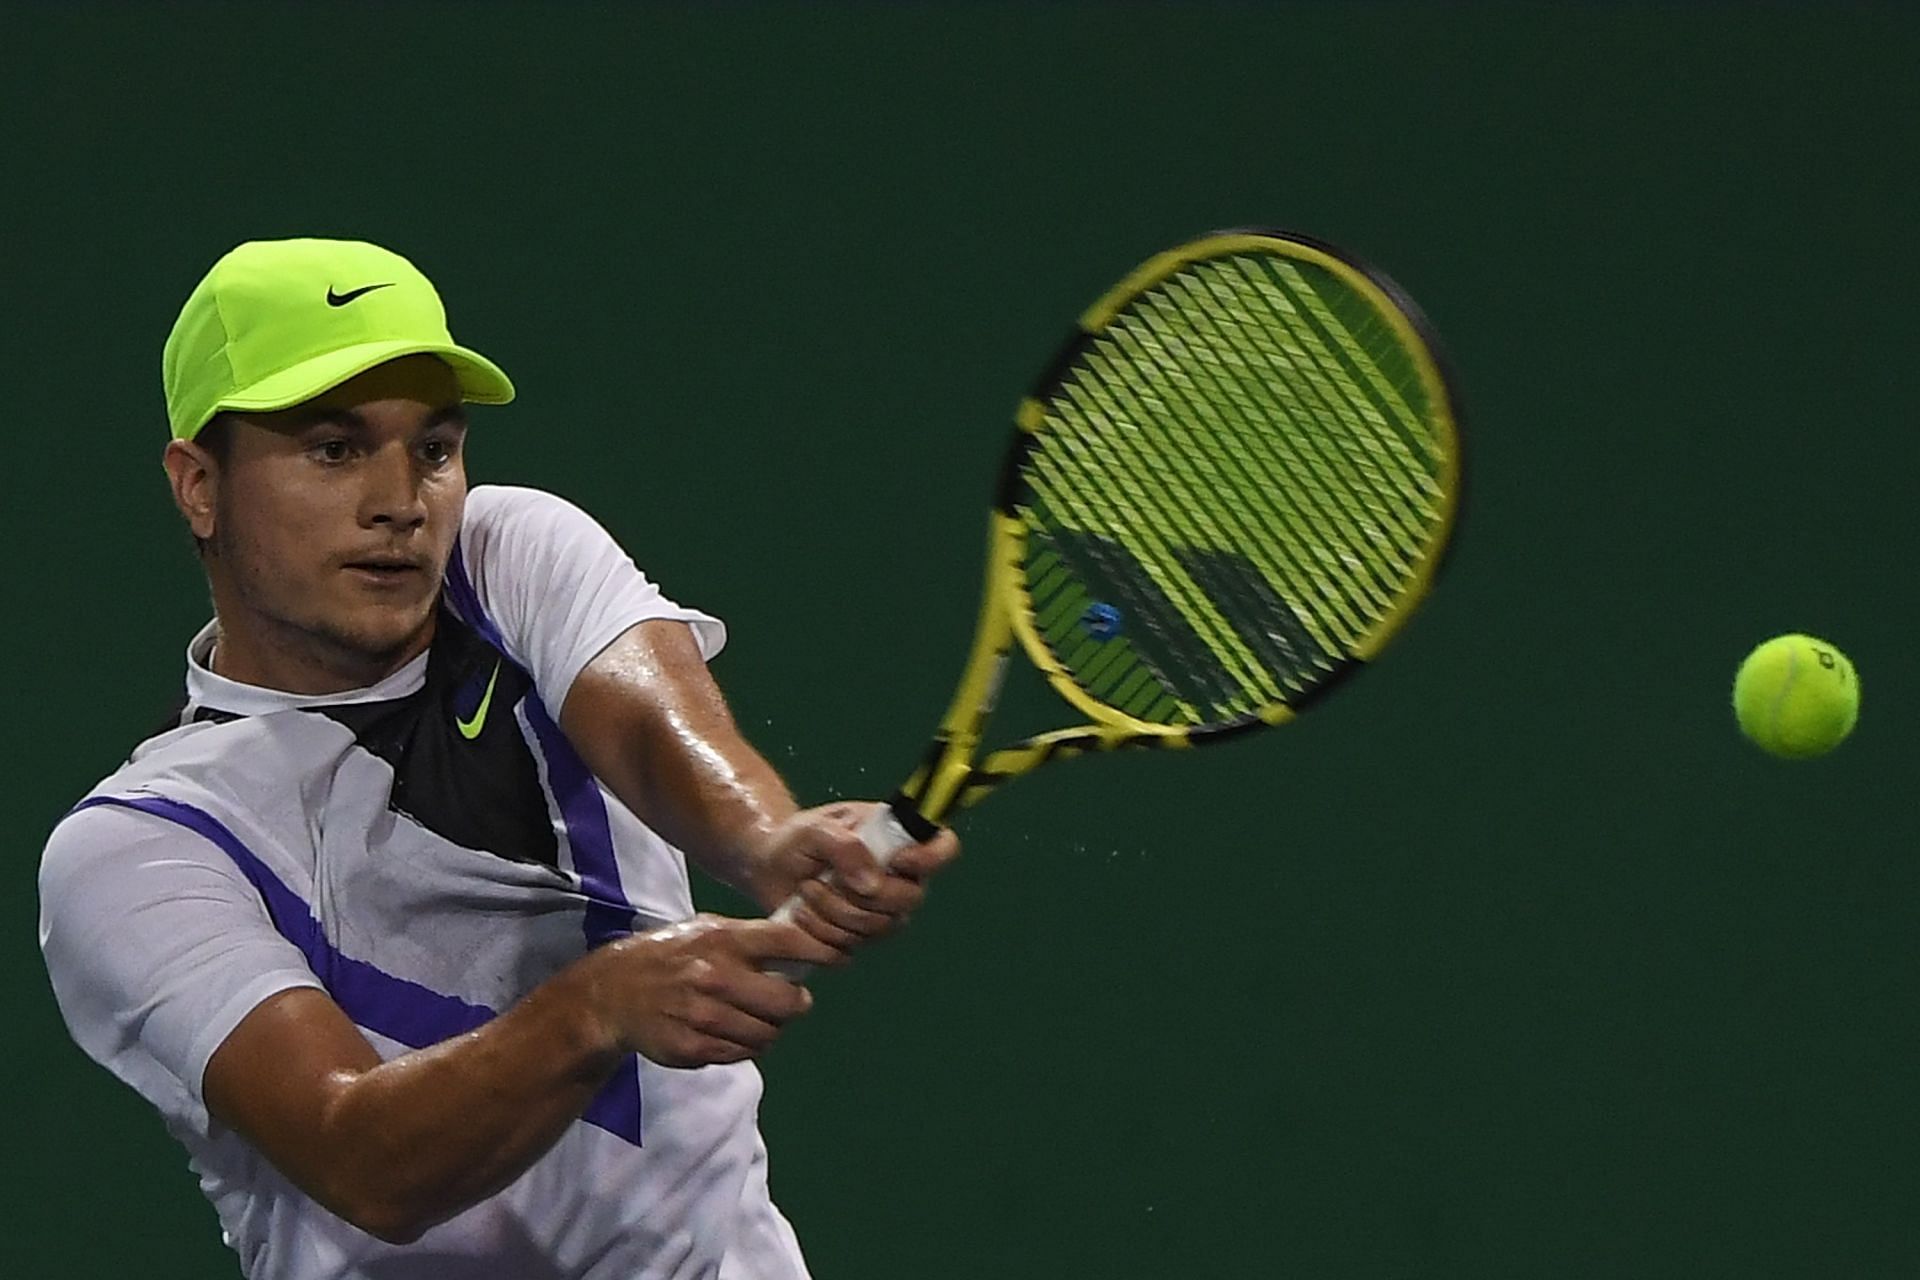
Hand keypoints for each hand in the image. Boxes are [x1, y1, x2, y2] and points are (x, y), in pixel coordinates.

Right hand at [583, 915, 837, 1067]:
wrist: (612, 994)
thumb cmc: (671, 955)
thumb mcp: (705, 929)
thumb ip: (751, 938)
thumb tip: (806, 947)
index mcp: (722, 940)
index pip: (788, 943)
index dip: (821, 952)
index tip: (838, 959)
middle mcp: (715, 977)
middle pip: (788, 1002)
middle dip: (796, 1004)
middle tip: (793, 1002)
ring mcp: (703, 1016)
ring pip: (768, 1034)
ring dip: (771, 1029)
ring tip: (756, 1018)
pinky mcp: (692, 1048)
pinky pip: (741, 1054)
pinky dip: (745, 1046)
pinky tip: (731, 1032)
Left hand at [744, 801, 961, 956]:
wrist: (768, 867)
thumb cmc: (797, 840)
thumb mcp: (814, 830)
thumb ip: (845, 847)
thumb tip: (872, 884)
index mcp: (899, 841)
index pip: (943, 848)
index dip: (930, 858)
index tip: (897, 860)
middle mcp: (899, 879)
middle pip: (908, 900)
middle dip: (858, 896)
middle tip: (820, 879)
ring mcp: (882, 913)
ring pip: (875, 929)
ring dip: (831, 912)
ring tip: (805, 890)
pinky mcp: (857, 940)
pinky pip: (848, 951)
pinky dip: (818, 935)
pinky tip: (802, 914)